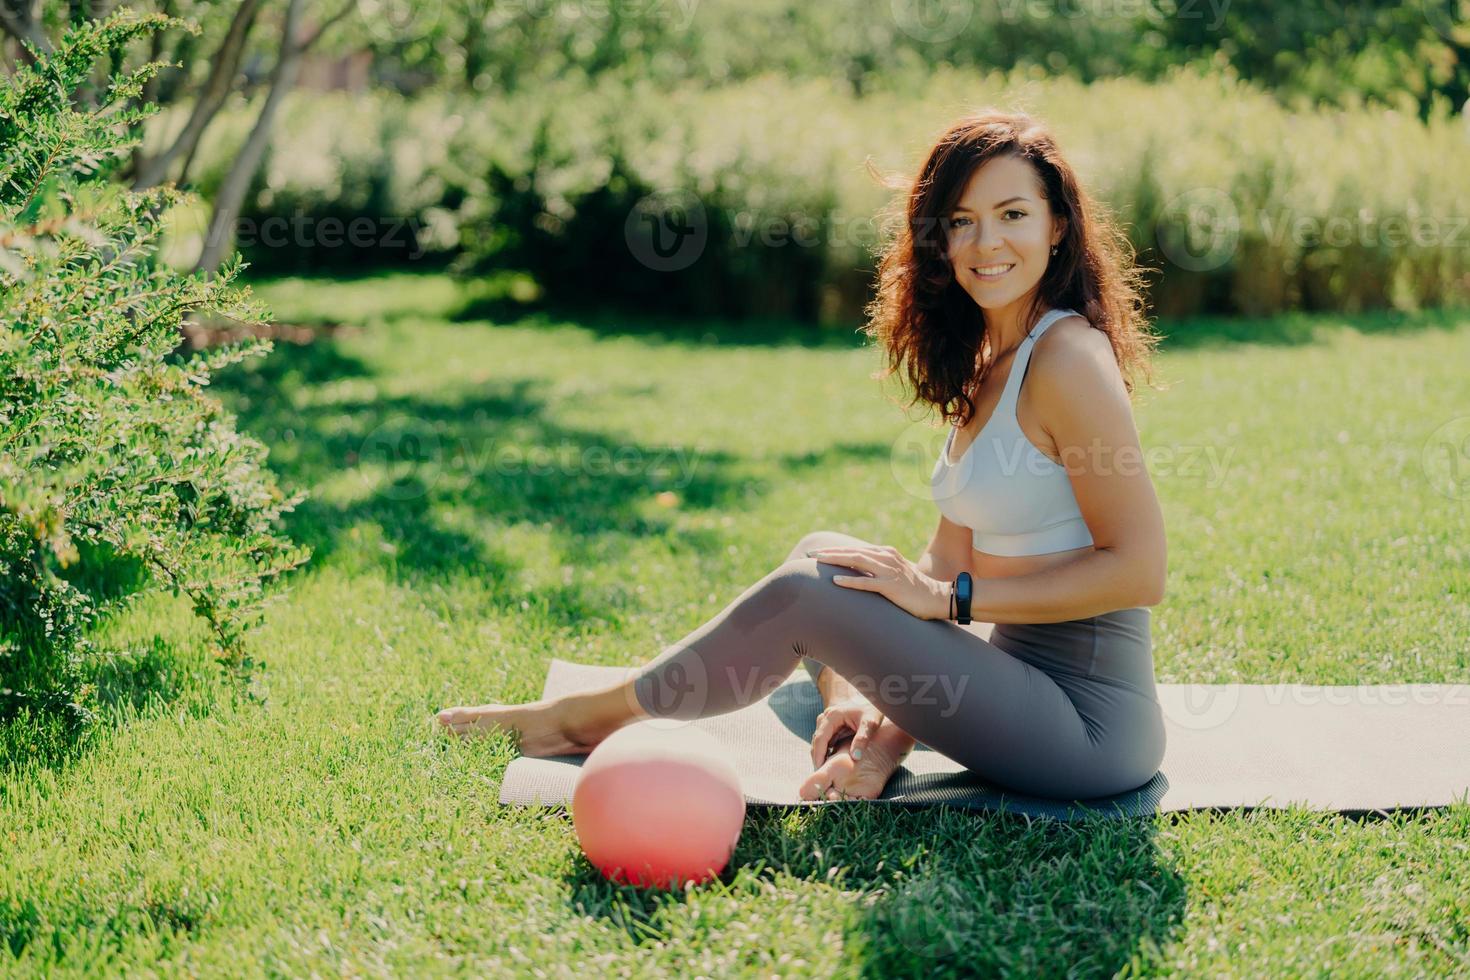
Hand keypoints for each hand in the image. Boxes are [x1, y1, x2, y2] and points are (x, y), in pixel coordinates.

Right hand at [802, 698, 917, 801]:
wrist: (875, 699)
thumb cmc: (873, 709)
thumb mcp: (870, 723)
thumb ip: (862, 739)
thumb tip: (855, 757)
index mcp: (833, 715)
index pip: (820, 738)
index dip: (818, 755)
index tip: (819, 770)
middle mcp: (827, 717)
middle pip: (816, 741)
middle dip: (817, 757)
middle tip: (822, 775)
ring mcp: (828, 721)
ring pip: (819, 741)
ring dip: (821, 755)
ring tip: (826, 772)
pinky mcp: (832, 726)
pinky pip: (826, 741)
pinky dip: (826, 751)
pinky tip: (832, 763)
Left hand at [807, 544, 949, 620]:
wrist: (937, 598)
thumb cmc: (914, 590)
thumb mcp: (894, 574)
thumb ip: (877, 571)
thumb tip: (856, 573)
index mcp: (886, 553)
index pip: (856, 549)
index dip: (836, 550)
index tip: (818, 553)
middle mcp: (887, 558)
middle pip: (853, 552)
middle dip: (831, 553)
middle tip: (811, 554)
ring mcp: (889, 571)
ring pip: (857, 562)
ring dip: (837, 560)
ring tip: (819, 562)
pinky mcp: (892, 586)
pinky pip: (867, 583)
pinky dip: (850, 581)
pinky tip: (835, 582)